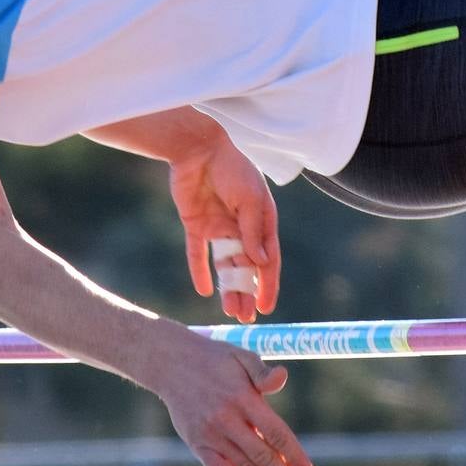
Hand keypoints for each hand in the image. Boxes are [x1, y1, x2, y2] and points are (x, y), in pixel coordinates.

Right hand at [154, 336, 315, 465]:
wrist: (170, 362)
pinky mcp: (196, 442)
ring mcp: (210, 433)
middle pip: (262, 455)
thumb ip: (262, 372)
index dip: (294, 456)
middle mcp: (227, 418)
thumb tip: (282, 378)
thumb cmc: (215, 359)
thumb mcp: (241, 356)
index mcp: (243, 398)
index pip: (275, 433)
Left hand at [167, 136, 281, 323]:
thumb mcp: (250, 199)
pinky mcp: (196, 225)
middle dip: (247, 293)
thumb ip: (254, 231)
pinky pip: (199, 254)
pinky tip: (204, 290)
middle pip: (246, 267)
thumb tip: (262, 264)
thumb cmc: (233, 168)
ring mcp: (219, 227)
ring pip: (225, 266)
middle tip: (246, 318)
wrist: (198, 147)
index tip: (266, 307)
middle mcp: (243, 228)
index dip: (268, 284)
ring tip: (230, 312)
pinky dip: (201, 271)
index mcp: (263, 220)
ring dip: (228, 288)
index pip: (268, 259)